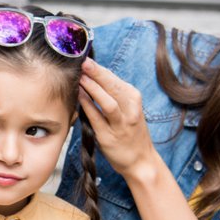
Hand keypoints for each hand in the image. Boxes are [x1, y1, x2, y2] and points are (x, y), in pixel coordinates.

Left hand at [77, 59, 160, 179]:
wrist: (141, 160)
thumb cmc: (130, 132)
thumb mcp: (128, 109)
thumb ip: (113, 95)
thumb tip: (91, 76)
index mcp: (133, 99)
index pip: (114, 79)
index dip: (99, 68)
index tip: (85, 58)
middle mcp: (130, 109)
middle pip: (112, 86)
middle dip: (96, 72)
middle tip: (82, 61)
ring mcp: (120, 124)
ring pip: (108, 101)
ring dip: (93, 88)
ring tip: (80, 77)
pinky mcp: (109, 137)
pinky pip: (97, 118)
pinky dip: (87, 106)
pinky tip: (78, 97)